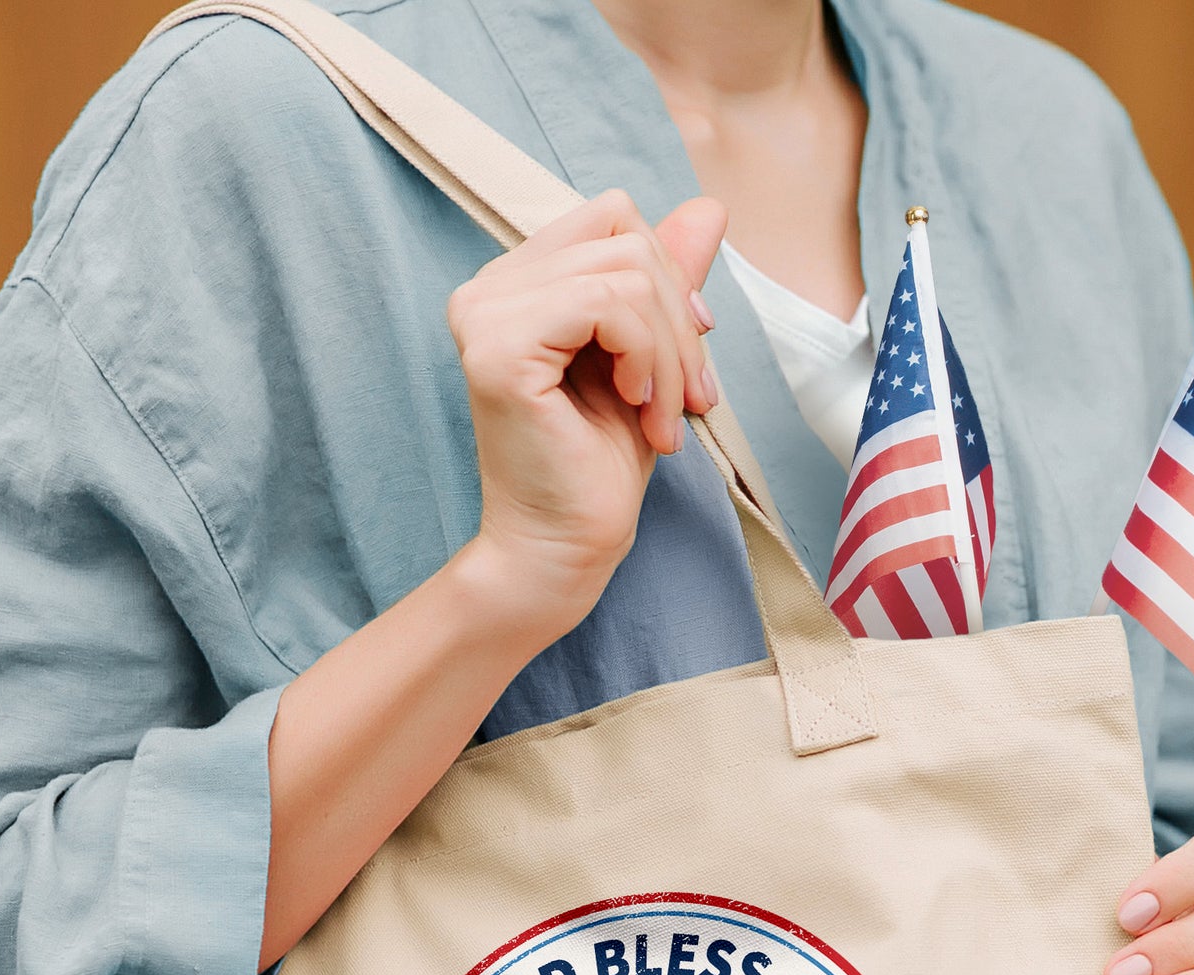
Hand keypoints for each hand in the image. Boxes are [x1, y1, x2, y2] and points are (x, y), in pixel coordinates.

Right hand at [448, 188, 728, 642]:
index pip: (613, 219)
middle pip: (625, 238)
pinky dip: (647, 357)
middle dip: (679, 321)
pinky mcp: (499, 347)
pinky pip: (607, 304)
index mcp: (516, 285)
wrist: (565, 549)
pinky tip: (640, 407)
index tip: (689, 358)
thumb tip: (708, 207)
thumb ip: (665, 283)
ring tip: (665, 418)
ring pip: (625, 272)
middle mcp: (488, 289)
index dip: (669, 276)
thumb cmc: (598, 468)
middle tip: (692, 400)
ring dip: (670, 352)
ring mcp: (486, 313)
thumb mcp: (649, 358)